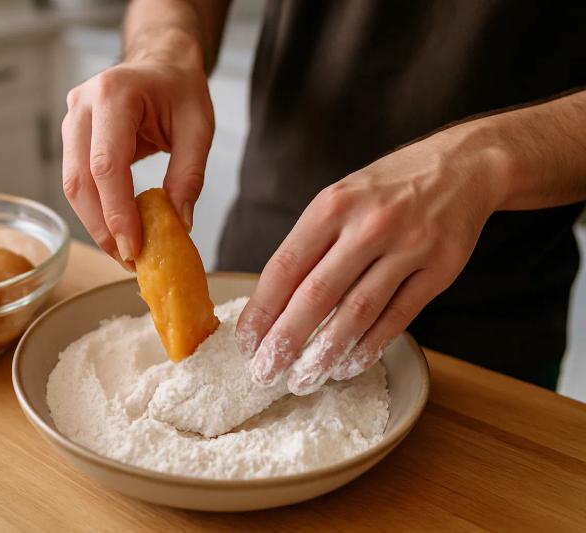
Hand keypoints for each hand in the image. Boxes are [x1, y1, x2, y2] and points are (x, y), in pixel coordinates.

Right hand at [61, 34, 213, 268]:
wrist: (160, 61)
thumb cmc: (179, 88)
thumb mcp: (198, 127)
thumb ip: (188, 175)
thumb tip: (178, 224)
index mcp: (114, 94)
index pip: (106, 165)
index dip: (117, 212)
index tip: (133, 248)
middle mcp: (82, 105)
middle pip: (80, 180)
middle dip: (103, 227)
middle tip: (128, 260)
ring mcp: (71, 119)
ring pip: (72, 185)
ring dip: (95, 224)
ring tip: (124, 251)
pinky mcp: (72, 136)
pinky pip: (77, 180)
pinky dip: (95, 209)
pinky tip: (116, 229)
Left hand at [237, 124, 506, 394]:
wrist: (463, 166)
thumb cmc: (387, 189)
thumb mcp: (340, 198)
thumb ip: (310, 244)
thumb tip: (273, 304)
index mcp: (332, 205)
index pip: (285, 267)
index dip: (262, 310)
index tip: (247, 342)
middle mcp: (368, 225)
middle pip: (316, 295)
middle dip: (286, 341)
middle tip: (266, 373)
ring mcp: (408, 247)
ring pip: (357, 313)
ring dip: (326, 354)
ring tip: (303, 380)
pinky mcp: (439, 269)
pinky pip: (397, 318)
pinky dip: (369, 347)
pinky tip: (347, 366)